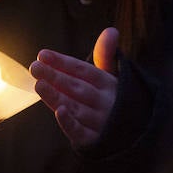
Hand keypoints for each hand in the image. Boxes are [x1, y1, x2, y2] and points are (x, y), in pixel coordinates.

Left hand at [30, 26, 119, 149]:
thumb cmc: (118, 101)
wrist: (138, 134)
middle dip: (56, 76)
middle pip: (77, 87)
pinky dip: (70, 123)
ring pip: (76, 107)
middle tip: (35, 67)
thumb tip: (111, 30)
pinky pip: (81, 132)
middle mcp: (106, 102)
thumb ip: (105, 55)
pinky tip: (58, 112)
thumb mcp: (113, 77)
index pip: (83, 71)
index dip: (63, 62)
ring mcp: (101, 122)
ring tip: (39, 84)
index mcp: (109, 84)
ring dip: (57, 96)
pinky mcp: (95, 141)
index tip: (43, 54)